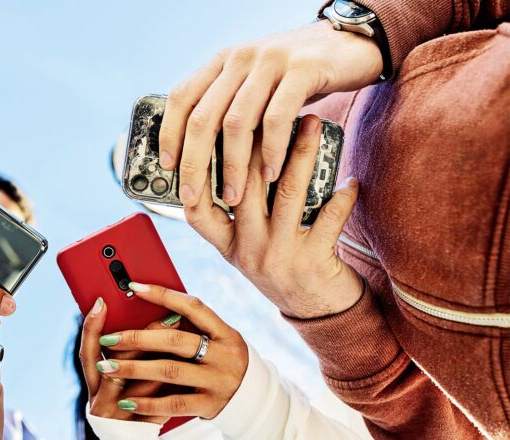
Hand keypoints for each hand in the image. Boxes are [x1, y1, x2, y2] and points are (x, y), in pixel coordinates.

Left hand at [93, 283, 247, 418]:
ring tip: (108, 366)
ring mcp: (217, 380)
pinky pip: (173, 403)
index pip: (193, 307)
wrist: (252, 398)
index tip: (135, 287)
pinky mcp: (209, 405)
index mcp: (225, 332)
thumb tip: (153, 308)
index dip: (164, 295)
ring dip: (134, 368)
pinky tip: (126, 400)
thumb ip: (193, 327)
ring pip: (170, 371)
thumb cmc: (223, 360)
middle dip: (137, 338)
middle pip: (175, 340)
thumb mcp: (218, 339)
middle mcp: (223, 355)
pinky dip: (147, 402)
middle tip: (109, 338)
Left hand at [159, 19, 381, 206]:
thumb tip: (203, 154)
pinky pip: (276, 118)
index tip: (167, 165)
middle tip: (192, 195)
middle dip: (194, 162)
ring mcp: (270, 61)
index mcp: (223, 61)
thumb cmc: (302, 75)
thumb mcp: (259, 84)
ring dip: (232, 166)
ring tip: (234, 195)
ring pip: (237, 122)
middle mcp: (240, 58)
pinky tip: (270, 174)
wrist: (353, 43)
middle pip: (203, 116)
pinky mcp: (302, 70)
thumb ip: (234, 106)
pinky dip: (270, 152)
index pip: (182, 97)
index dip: (169, 133)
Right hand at [185, 115, 362, 318]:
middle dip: (259, 140)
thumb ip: (238, 214)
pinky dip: (342, 196)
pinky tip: (350, 180)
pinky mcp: (313, 262)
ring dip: (302, 153)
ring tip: (314, 122)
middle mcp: (247, 250)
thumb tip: (239, 153)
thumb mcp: (249, 248)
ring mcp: (279, 256)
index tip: (211, 133)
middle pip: (245, 185)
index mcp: (228, 246)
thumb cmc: (283, 268)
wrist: (318, 313)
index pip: (197, 209)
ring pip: (286, 193)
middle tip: (272, 103)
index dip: (198, 172)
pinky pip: (329, 219)